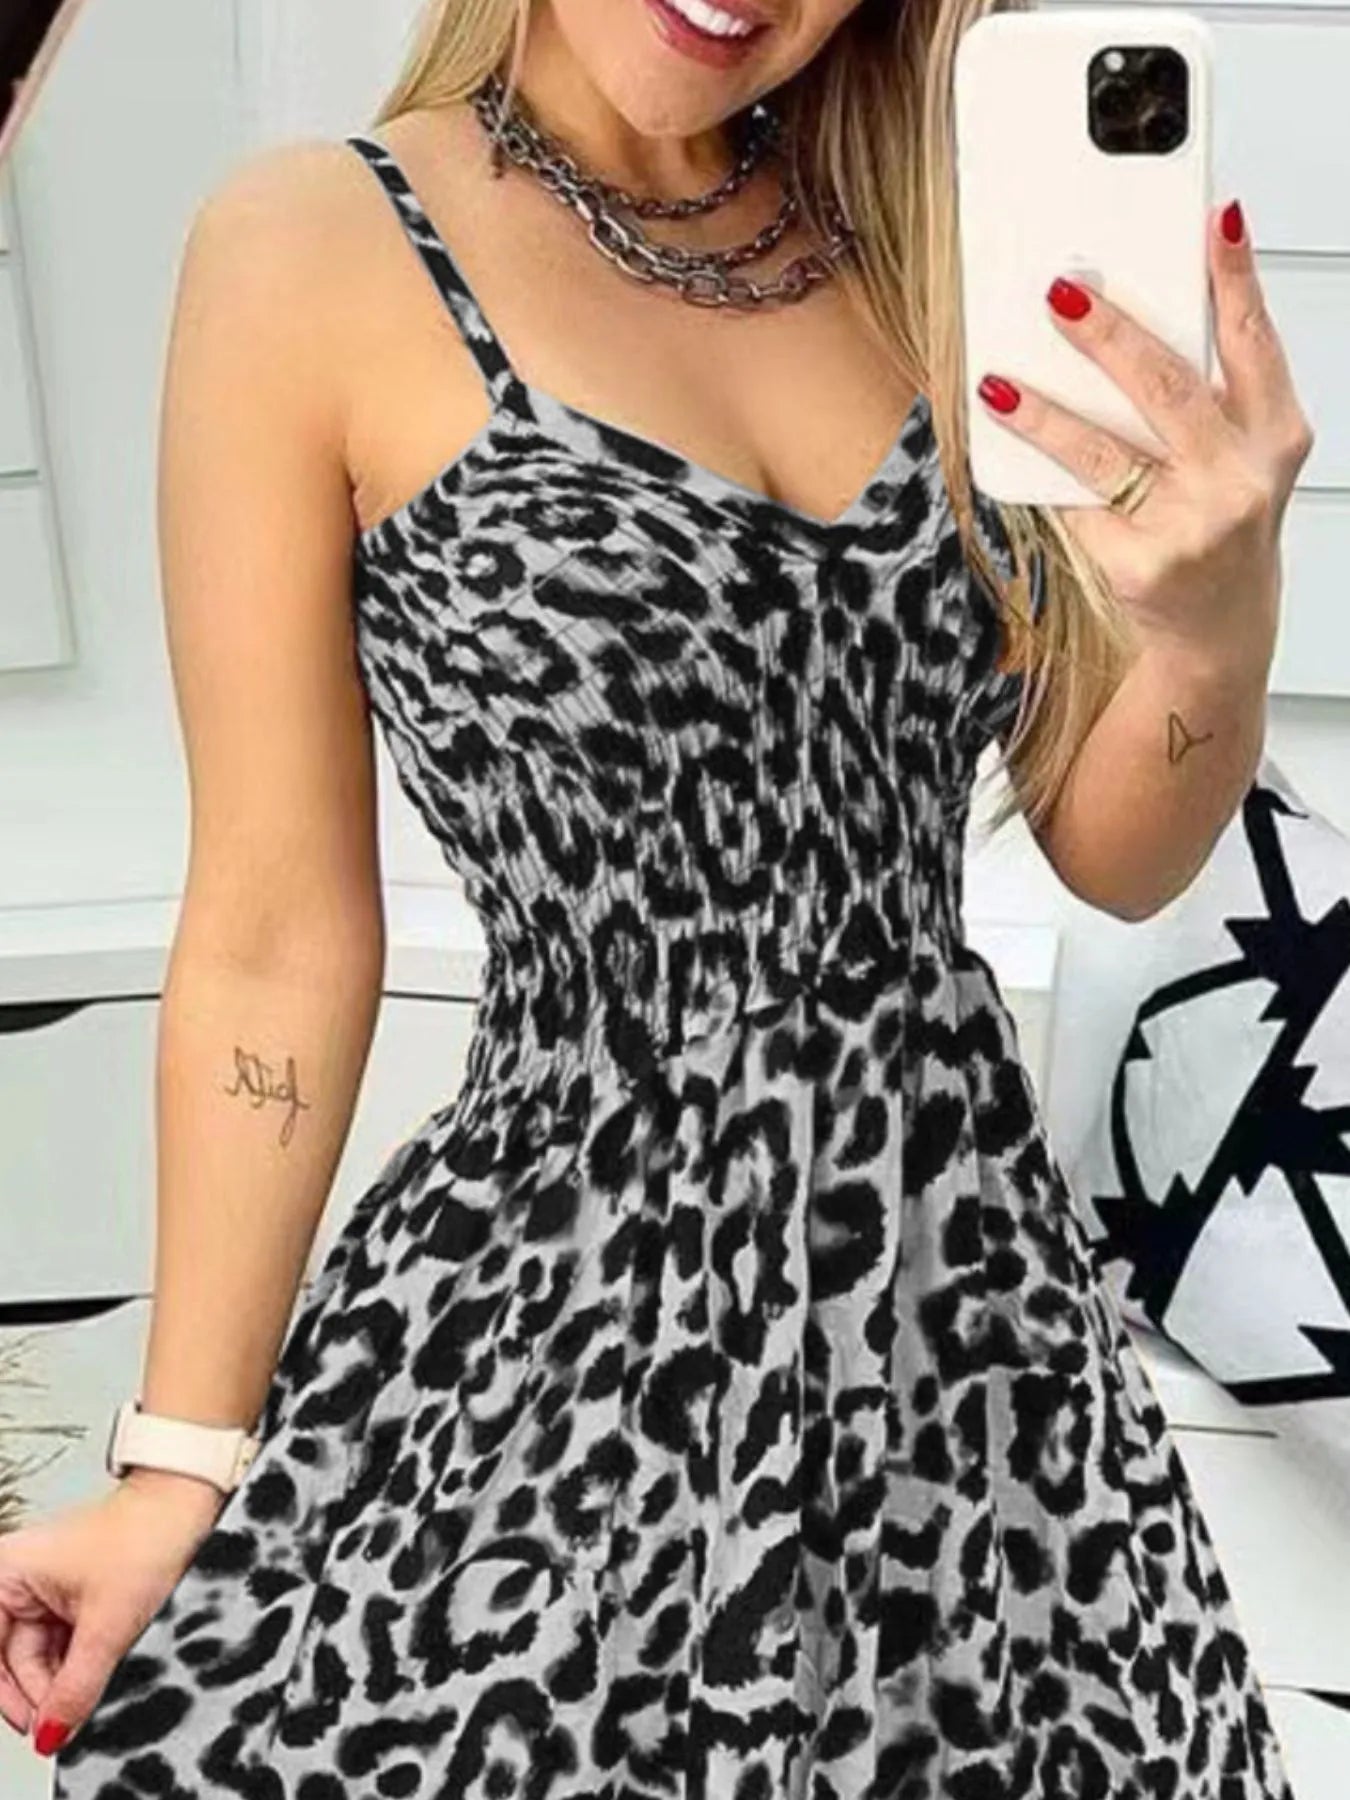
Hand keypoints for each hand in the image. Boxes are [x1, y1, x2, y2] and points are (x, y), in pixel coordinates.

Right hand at [0, 1475, 223, 1753]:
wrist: (184, 1508)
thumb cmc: (145, 1537)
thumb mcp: (108, 1626)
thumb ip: (76, 1688)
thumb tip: (50, 1734)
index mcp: (5, 1575)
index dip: (7, 1697)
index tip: (31, 1729)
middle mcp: (16, 1580)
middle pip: (11, 1661)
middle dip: (40, 1694)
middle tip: (60, 1726)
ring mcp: (42, 1589)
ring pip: (38, 1658)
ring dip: (60, 1684)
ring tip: (83, 1702)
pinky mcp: (67, 1597)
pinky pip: (59, 1646)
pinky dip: (73, 1668)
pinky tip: (90, 1682)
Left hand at [976, 198, 1313, 681]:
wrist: (1220, 628)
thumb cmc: (1222, 523)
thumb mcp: (1240, 455)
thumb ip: (1209, 394)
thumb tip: (1126, 322)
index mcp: (1276, 437)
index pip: (1255, 341)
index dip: (1236, 277)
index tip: (1211, 219)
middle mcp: (1240, 480)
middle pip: (1167, 388)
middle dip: (1109, 335)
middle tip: (1060, 292)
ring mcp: (1191, 526)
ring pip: (1103, 453)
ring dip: (1044, 413)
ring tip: (999, 384)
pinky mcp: (1141, 566)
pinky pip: (1077, 506)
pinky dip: (1041, 477)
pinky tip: (1011, 452)